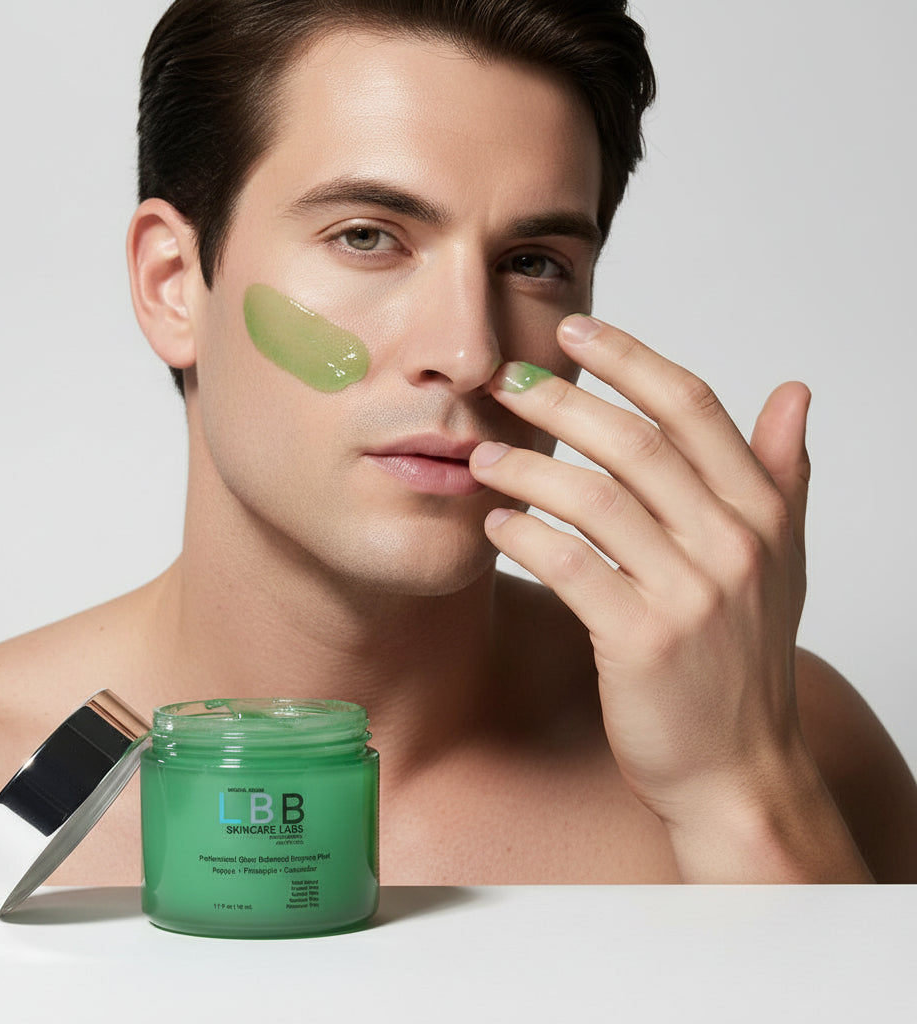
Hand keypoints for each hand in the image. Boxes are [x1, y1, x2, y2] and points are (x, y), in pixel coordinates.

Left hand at [470, 314, 868, 880]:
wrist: (738, 766)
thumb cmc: (743, 658)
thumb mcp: (780, 561)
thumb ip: (782, 473)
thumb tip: (794, 390)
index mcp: (762, 513)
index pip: (694, 409)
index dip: (631, 360)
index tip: (576, 332)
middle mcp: (733, 544)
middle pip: (636, 443)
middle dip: (565, 402)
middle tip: (508, 382)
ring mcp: (691, 594)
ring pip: (596, 499)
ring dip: (530, 467)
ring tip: (483, 454)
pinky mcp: (643, 641)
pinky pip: (572, 566)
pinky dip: (526, 537)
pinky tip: (496, 523)